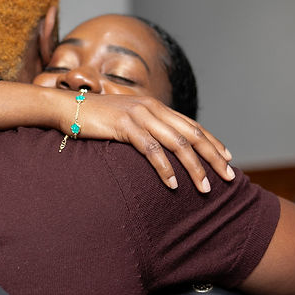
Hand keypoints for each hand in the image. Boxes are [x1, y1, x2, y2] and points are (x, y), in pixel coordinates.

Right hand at [77, 94, 234, 192]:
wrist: (65, 108)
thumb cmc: (94, 119)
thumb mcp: (126, 121)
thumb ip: (145, 129)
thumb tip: (161, 148)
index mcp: (155, 106)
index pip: (192, 125)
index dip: (213, 142)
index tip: (229, 159)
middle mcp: (152, 108)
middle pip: (192, 135)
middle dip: (213, 157)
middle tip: (229, 177)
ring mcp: (139, 116)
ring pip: (176, 144)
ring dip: (193, 168)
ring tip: (205, 188)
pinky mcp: (124, 126)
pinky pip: (151, 149)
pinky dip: (164, 168)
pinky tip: (173, 184)